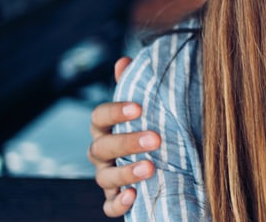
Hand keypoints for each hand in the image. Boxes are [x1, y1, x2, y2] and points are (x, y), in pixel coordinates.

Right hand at [87, 57, 160, 216]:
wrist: (166, 162)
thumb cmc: (152, 127)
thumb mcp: (148, 108)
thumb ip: (136, 85)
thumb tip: (125, 59)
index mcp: (106, 127)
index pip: (99, 117)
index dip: (115, 111)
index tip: (138, 107)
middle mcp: (102, 152)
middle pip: (102, 146)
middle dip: (127, 142)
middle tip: (156, 138)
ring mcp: (106, 176)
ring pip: (105, 177)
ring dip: (126, 173)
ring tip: (150, 168)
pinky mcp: (115, 198)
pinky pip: (109, 205)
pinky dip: (118, 203)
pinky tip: (134, 197)